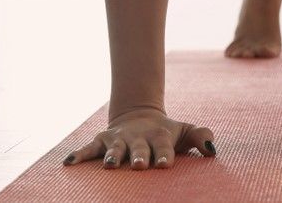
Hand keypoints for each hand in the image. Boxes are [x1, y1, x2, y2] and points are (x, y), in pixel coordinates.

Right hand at [62, 107, 215, 169]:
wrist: (141, 116)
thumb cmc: (167, 133)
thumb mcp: (185, 132)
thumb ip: (201, 137)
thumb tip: (213, 150)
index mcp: (159, 136)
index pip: (163, 148)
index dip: (163, 155)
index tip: (164, 165)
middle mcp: (138, 137)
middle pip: (138, 148)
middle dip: (138, 156)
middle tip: (139, 166)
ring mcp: (118, 139)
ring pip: (114, 148)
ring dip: (112, 156)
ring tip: (110, 165)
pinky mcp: (102, 141)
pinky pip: (89, 149)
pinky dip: (79, 154)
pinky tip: (68, 163)